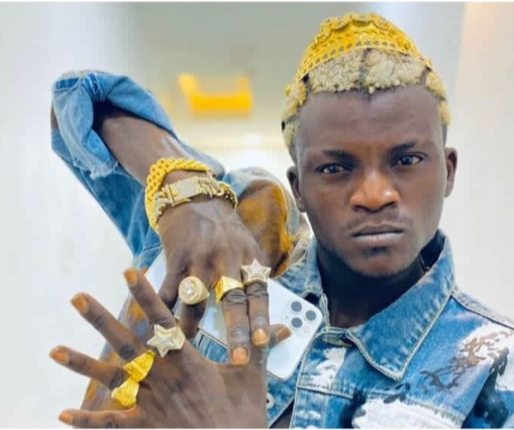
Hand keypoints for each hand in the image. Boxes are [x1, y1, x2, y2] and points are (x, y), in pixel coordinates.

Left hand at [51, 269, 290, 427]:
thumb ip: (262, 346)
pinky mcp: (145, 427)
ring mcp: (149, 403)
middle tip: (77, 298)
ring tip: (53, 349)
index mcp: (187, 360)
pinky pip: (112, 424)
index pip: (162, 319)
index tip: (128, 272)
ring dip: (81, 364)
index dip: (145, 294)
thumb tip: (285, 326)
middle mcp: (162, 377)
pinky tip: (62, 415)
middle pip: (126, 342)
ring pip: (109, 380)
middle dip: (101, 318)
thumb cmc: (243, 415)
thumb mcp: (254, 376)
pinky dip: (87, 421)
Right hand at [157, 196, 270, 365]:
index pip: (259, 292)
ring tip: (189, 348)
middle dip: (235, 332)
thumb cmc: (222, 226)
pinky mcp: (176, 258)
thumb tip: (258, 308)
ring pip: (196, 301)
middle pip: (232, 300)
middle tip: (237, 359)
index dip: (261, 318)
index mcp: (248, 257)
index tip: (262, 341)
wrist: (192, 195)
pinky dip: (163, 310)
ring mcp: (200, 259)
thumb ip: (251, 272)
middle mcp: (226, 259)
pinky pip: (169, 291)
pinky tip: (158, 326)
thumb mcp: (245, 243)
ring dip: (191, 328)